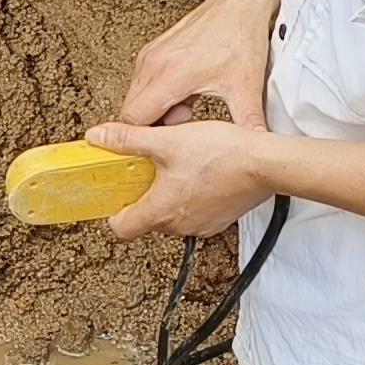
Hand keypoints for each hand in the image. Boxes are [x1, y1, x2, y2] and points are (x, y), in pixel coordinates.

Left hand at [88, 116, 287, 242]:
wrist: (266, 164)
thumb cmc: (222, 154)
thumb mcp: (167, 140)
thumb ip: (128, 140)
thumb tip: (98, 136)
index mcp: (160, 212)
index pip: (121, 229)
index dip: (115, 211)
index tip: (118, 192)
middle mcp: (179, 226)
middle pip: (147, 220)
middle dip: (144, 196)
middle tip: (147, 170)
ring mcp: (201, 225)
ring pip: (172, 216)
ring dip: (169, 195)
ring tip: (177, 167)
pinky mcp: (220, 219)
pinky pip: (195, 212)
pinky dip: (192, 197)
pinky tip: (200, 174)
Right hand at [120, 0, 275, 131]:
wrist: (238, 4)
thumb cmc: (239, 37)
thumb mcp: (247, 87)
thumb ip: (249, 123)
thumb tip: (256, 146)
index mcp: (171, 75)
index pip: (134, 119)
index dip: (142, 137)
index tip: (158, 146)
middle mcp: (154, 64)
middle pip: (130, 112)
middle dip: (153, 126)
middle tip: (182, 125)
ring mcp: (150, 56)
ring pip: (136, 99)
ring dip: (157, 111)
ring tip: (188, 107)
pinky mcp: (152, 52)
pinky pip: (143, 85)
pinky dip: (159, 97)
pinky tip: (185, 95)